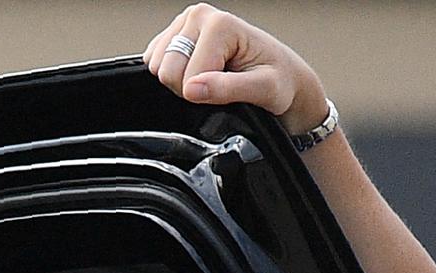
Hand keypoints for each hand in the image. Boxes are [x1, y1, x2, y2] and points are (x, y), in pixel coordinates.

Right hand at [141, 7, 328, 136]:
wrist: (281, 74)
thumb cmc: (278, 79)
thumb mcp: (263, 89)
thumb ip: (228, 89)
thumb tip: (192, 89)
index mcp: (220, 23)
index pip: (185, 76)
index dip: (204, 94)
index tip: (228, 89)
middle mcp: (199, 15)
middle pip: (165, 69)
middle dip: (189, 88)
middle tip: (218, 84)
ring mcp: (185, 23)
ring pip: (156, 66)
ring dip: (181, 81)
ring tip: (211, 77)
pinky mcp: (174, 34)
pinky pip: (154, 62)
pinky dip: (174, 75)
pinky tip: (198, 71)